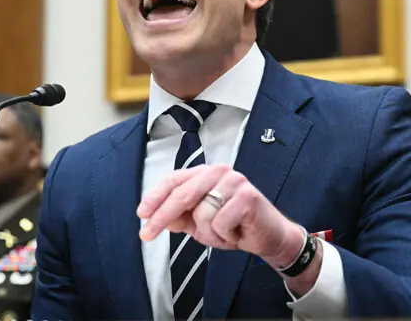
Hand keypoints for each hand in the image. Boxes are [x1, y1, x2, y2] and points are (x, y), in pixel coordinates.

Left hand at [136, 164, 303, 266]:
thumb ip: (180, 217)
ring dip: (210, 234)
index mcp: (206, 174)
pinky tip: (237, 232)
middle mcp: (219, 171)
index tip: (141, 214)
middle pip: (182, 194)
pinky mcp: (248, 196)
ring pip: (201, 214)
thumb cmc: (235, 227)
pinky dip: (225, 236)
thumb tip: (156, 215)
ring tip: (225, 233)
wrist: (269, 238)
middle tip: (146, 235)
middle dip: (162, 217)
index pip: (174, 180)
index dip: (155, 197)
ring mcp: (235, 181)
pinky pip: (220, 223)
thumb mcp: (200, 224)